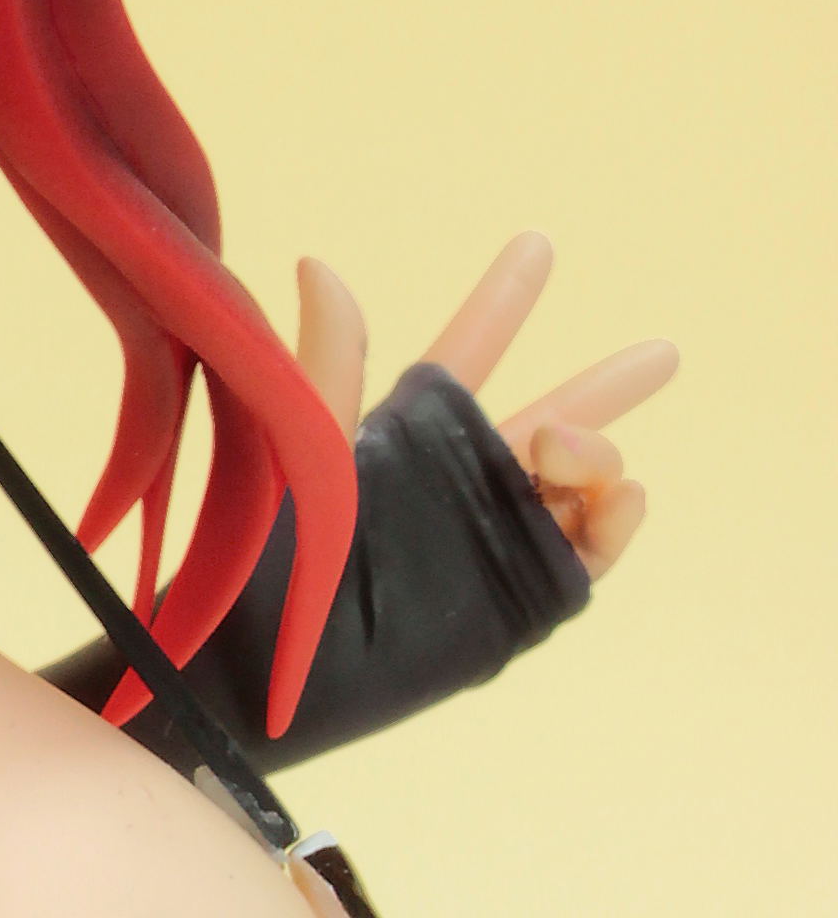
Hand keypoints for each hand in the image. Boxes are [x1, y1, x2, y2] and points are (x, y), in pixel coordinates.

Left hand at [289, 233, 675, 582]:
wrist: (262, 668)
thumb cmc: (258, 564)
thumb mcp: (298, 452)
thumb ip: (326, 367)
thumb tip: (319, 264)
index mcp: (402, 440)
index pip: (462, 360)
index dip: (499, 306)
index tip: (535, 249)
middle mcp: (456, 484)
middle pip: (548, 422)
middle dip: (601, 390)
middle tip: (659, 354)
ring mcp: (491, 539)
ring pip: (578, 484)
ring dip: (597, 453)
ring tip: (566, 447)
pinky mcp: (516, 596)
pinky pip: (586, 553)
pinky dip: (614, 520)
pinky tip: (616, 494)